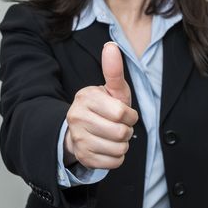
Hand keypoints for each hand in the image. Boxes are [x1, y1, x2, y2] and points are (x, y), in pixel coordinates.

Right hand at [64, 42, 138, 168]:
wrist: (83, 129)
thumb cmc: (104, 107)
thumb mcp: (111, 90)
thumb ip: (113, 70)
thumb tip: (111, 45)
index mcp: (86, 98)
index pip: (122, 113)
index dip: (130, 115)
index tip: (124, 114)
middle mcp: (77, 118)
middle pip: (121, 133)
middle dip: (127, 130)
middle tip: (118, 125)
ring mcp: (78, 140)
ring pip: (120, 149)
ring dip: (122, 144)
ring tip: (112, 136)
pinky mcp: (83, 157)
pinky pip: (115, 162)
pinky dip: (117, 156)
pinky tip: (108, 147)